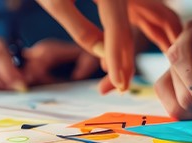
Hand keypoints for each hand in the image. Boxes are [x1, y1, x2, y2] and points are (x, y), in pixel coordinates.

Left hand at [37, 0, 180, 93]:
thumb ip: (80, 28)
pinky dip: (124, 32)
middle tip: (119, 85)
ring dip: (128, 46)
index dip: (118, 58)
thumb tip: (101, 54)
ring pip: (136, 21)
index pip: (118, 27)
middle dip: (125, 57)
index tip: (118, 83)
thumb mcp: (55, 0)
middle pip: (132, 26)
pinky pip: (130, 13)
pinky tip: (113, 51)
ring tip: (117, 71)